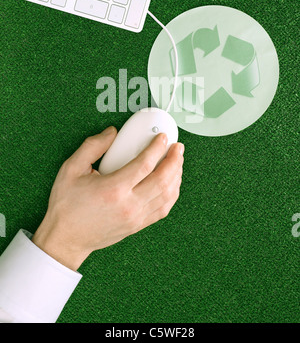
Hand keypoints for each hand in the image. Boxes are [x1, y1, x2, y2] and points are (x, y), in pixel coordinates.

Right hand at [32, 126, 183, 270]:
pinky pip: (163, 209)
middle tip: (178, 147)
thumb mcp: (71, 169)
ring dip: (176, 176)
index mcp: (113, 189)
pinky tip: (172, 183)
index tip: (163, 138)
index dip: (157, 148)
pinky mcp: (138, 225)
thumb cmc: (67, 205)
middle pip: (163, 179)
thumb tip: (112, 133)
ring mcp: (136, 217)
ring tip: (177, 162)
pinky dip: (172, 194)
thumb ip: (92, 146)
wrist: (65, 239)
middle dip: (175, 160)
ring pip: (167, 195)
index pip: (145, 164)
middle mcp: (129, 205)